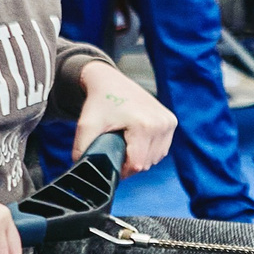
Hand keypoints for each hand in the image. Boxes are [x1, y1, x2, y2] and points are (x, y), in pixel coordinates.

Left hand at [73, 60, 177, 174]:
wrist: (110, 81)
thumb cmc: (99, 103)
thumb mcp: (86, 126)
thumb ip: (82, 151)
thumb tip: (83, 172)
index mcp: (144, 125)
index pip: (137, 165)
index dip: (122, 170)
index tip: (111, 164)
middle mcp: (161, 124)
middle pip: (147, 163)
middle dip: (130, 164)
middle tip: (116, 153)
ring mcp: (168, 122)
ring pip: (156, 158)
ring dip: (141, 158)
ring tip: (126, 146)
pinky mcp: (171, 121)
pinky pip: (162, 149)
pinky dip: (150, 150)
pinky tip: (138, 142)